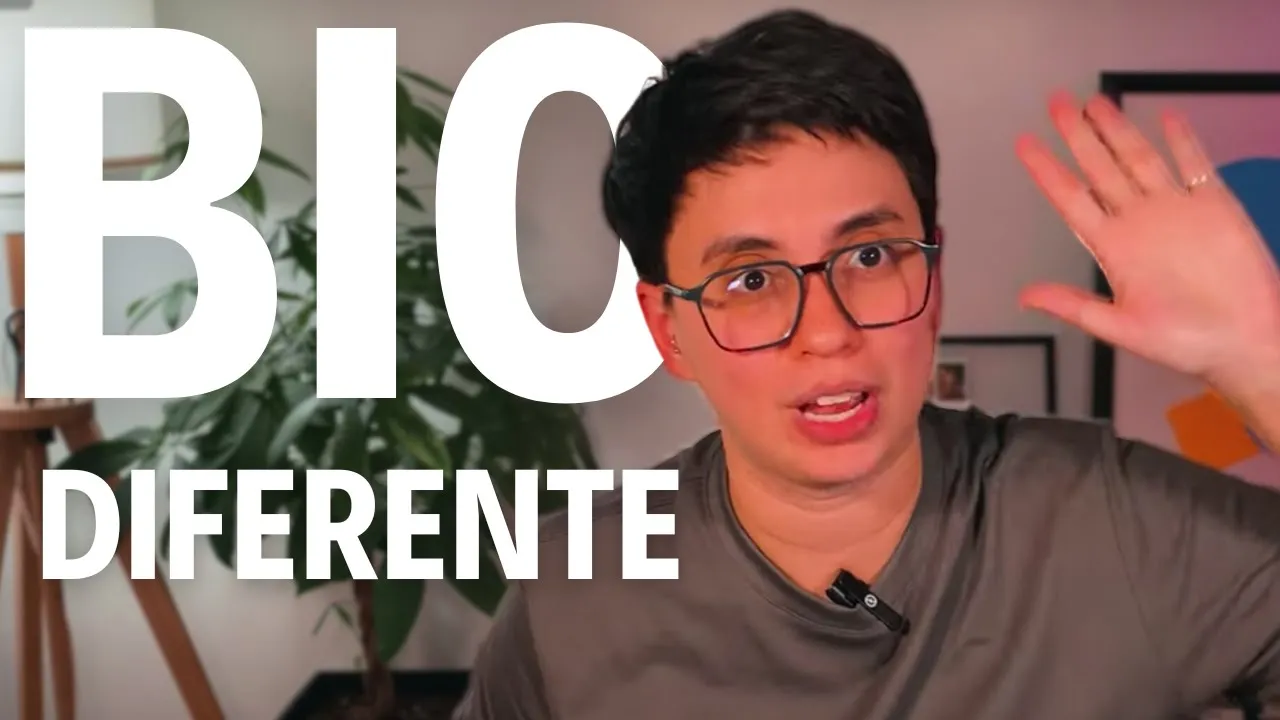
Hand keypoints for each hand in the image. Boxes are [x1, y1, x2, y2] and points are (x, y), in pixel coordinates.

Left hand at [1015, 90, 1279, 394]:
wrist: (1247, 343)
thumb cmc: (1186, 343)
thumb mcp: (1121, 329)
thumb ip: (1074, 307)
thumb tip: (1025, 297)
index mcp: (1113, 248)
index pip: (1071, 199)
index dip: (1048, 170)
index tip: (1024, 143)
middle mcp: (1139, 223)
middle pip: (1100, 169)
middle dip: (1078, 135)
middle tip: (1056, 103)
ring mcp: (1176, 211)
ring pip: (1140, 159)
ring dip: (1119, 131)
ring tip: (1096, 102)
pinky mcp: (1215, 207)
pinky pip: (1195, 166)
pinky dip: (1182, 141)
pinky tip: (1166, 117)